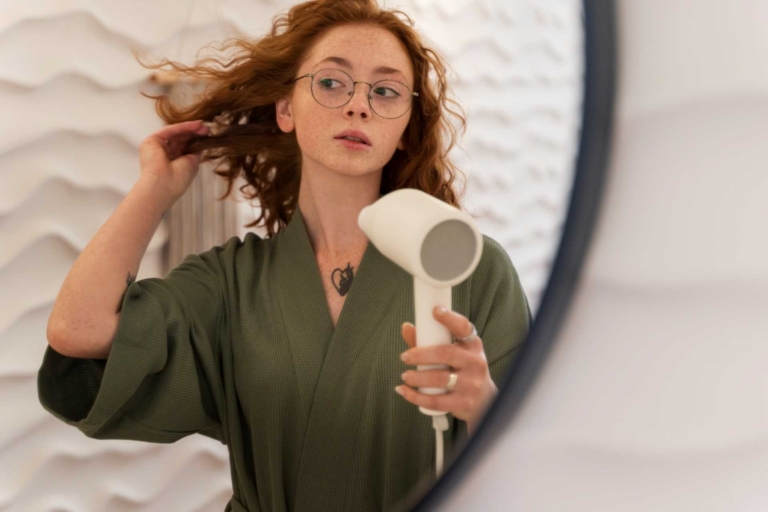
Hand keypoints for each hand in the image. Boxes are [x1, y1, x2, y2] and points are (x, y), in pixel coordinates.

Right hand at [138, 119, 209, 206]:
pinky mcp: (151, 141)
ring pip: (175, 133)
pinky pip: (170, 131)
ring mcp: (155, 147)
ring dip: (190, 128)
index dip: (195, 141)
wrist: (162, 185)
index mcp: (171, 163)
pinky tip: (195, 125)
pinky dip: (183, 127)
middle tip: (207, 129)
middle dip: (194, 133)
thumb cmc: (178, 180)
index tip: (207, 136)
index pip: (183, 148)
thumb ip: (195, 152)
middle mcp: (162, 155)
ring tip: (204, 126)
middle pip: (180, 139)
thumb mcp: (192, 164)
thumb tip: (201, 143)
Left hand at [397, 307, 497, 432]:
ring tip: (405, 376)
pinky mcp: (464, 403)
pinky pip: (436, 401)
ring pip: (439, 378)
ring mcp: (471, 384)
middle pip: (446, 354)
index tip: (436, 311)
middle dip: (421, 354)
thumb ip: (430, 341)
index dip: (450, 319)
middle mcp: (475, 362)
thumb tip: (406, 327)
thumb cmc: (464, 371)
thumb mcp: (455, 353)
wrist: (485, 401)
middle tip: (404, 357)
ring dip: (417, 377)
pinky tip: (403, 391)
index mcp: (472, 345)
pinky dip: (415, 397)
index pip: (463, 328)